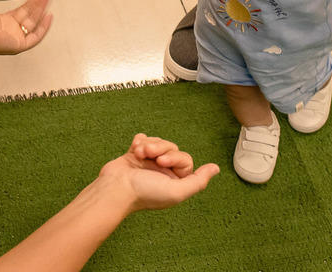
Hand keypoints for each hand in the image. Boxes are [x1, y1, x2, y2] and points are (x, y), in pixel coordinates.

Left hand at [0, 0, 52, 59]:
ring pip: (34, 21)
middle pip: (30, 14)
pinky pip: (36, 37)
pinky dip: (44, 28)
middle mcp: (11, 30)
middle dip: (39, 1)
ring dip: (42, 8)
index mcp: (3, 21)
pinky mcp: (19, 45)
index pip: (22, 10)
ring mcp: (16, 37)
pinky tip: (49, 16)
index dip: (31, 0)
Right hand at [97, 134, 218, 213]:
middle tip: (149, 156)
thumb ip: (199, 181)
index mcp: (174, 181)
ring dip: (148, 145)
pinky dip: (139, 142)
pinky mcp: (134, 155)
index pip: (185, 159)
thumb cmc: (145, 192)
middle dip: (160, 148)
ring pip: (157, 141)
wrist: (114, 188)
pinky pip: (143, 139)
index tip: (162, 162)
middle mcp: (162, 172)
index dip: (175, 157)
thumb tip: (216, 168)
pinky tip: (133, 150)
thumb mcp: (177, 191)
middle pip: (171, 148)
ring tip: (139, 153)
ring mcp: (148, 162)